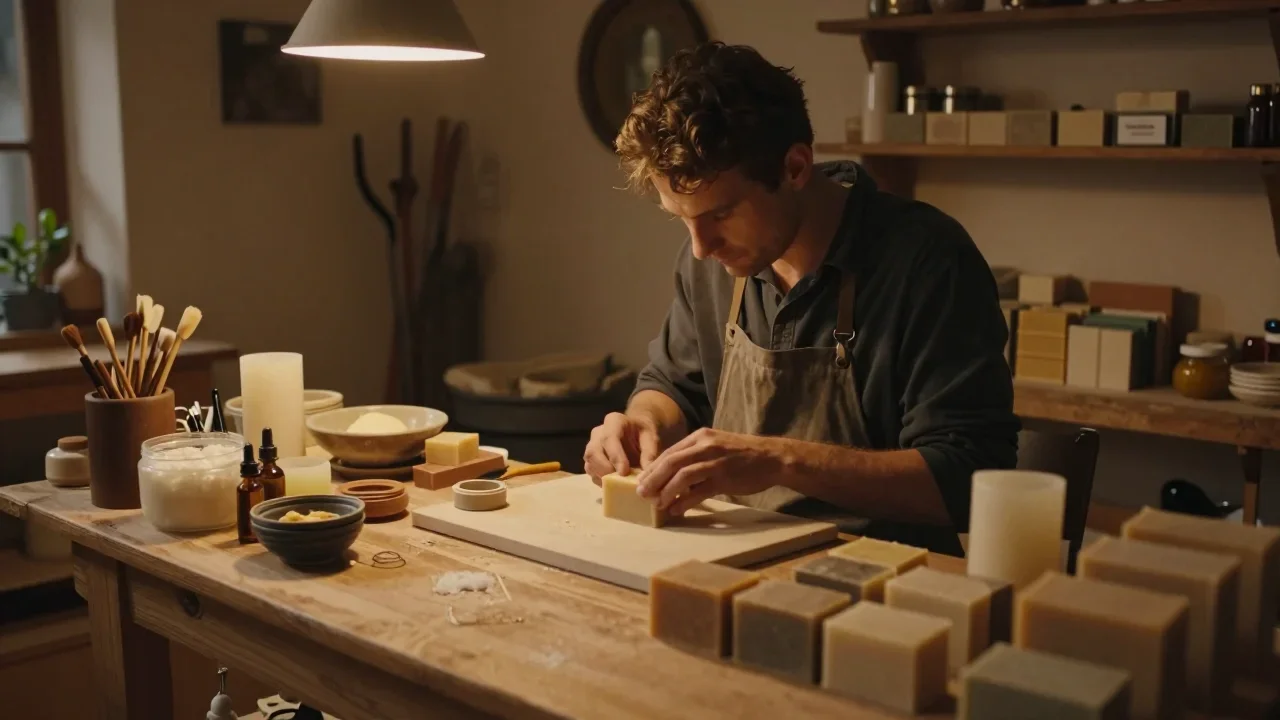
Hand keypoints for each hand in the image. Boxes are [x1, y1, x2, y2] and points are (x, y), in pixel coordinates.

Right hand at [583, 412, 662, 484]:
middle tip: (619, 480)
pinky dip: (600, 480)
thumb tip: (645, 473)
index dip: (615, 456)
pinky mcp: (591, 459)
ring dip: (602, 476)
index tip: (624, 472)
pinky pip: (590, 471)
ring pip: (589, 462)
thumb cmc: (643, 433)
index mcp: (613, 421)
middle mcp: (598, 432)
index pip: (609, 438)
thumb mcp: (651, 439)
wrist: (636, 432)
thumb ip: (649, 453)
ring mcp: (592, 445)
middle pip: (593, 451)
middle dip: (605, 468)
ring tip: (617, 484)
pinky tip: (613, 484)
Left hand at [637, 428, 787, 516]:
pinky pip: (699, 491)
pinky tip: (676, 509)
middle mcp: (706, 446)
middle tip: (641, 493)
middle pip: (671, 462)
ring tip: (656, 503)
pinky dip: (685, 501)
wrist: (771, 458)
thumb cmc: (742, 455)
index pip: (670, 452)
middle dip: (653, 479)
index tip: (642, 480)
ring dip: (666, 491)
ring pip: (683, 476)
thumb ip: (695, 455)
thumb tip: (672, 473)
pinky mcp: (725, 478)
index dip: (653, 468)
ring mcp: (716, 462)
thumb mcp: (716, 446)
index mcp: (701, 436)